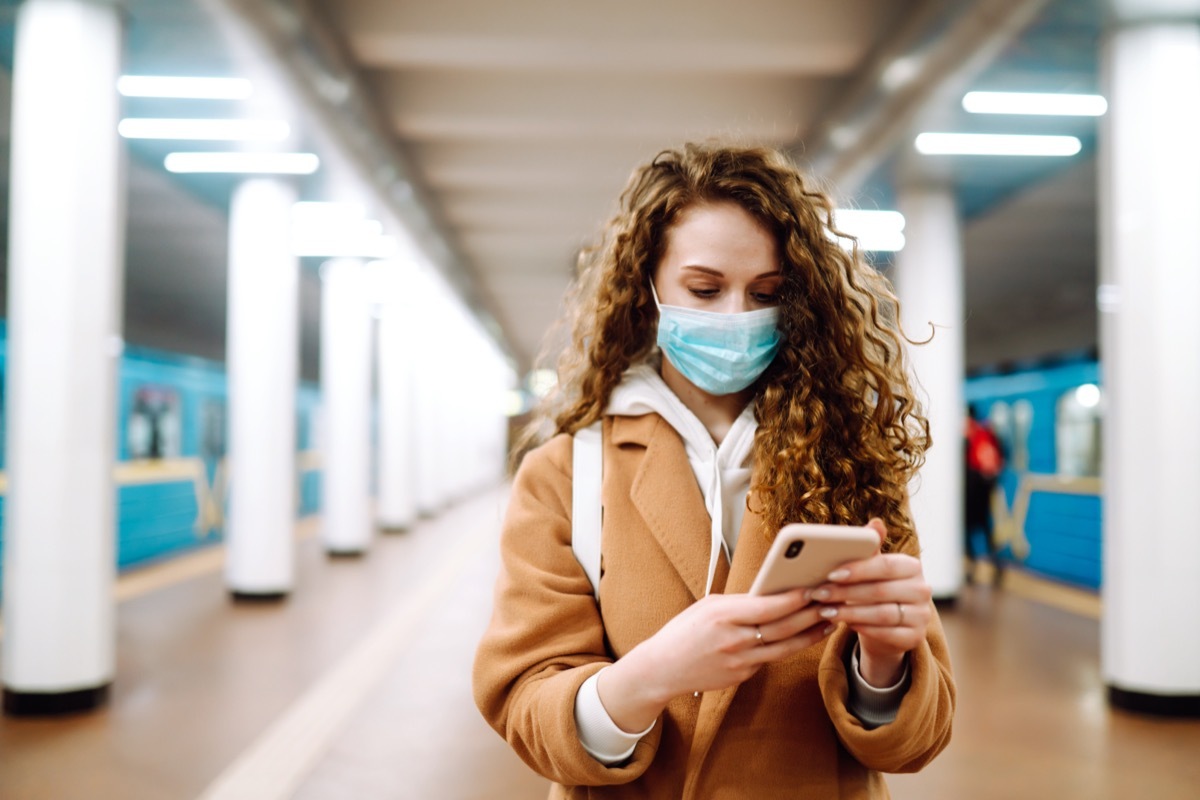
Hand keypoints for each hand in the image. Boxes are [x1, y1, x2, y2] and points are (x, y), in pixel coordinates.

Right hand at [597, 588, 831, 731]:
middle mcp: (734, 640)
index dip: (795, 598)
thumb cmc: (684, 630)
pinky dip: (788, 646)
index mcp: (723, 615)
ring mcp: (740, 662)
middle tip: (832, 600)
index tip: (814, 587)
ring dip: (810, 633)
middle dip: (811, 613)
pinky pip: (770, 659)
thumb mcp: (708, 607)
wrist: (662, 668)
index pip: (768, 607)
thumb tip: (771, 594)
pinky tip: (803, 636)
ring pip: (785, 647)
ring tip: (829, 620)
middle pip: (783, 628)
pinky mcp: (742, 676)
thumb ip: (740, 602)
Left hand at [807, 518, 930, 686]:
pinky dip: (862, 629)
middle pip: (880, 591)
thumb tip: (875, 522)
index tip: (831, 573)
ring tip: (825, 611)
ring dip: (849, 612)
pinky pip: (886, 634)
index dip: (857, 570)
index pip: (885, 566)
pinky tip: (844, 624)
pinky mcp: (915, 638)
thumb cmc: (876, 590)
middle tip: (819, 594)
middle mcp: (922, 590)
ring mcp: (921, 616)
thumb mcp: (872, 569)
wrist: (889, 627)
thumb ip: (871, 548)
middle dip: (845, 593)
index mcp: (912, 567)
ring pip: (881, 614)